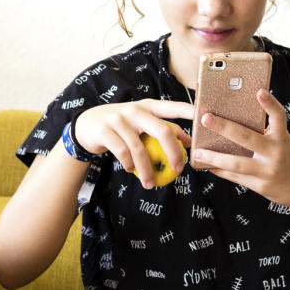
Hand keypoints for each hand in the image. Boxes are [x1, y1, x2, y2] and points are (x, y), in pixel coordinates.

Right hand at [73, 99, 193, 188]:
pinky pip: (122, 152)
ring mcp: (119, 119)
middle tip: (178, 169)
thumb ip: (162, 128)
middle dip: (173, 152)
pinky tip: (131, 171)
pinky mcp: (105, 130)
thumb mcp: (141, 122)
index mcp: (148, 106)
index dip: (189, 111)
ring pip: (140, 148)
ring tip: (150, 183)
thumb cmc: (122, 125)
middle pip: (161, 130)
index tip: (204, 118)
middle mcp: (135, 109)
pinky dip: (129, 165)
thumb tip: (187, 142)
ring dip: (147, 169)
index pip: (172, 107)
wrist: (86, 125)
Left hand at [191, 89, 289, 211]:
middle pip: (247, 137)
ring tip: (198, 152)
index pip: (279, 116)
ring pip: (236, 163)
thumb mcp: (283, 144)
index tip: (259, 91)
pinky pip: (236, 177)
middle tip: (205, 118)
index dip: (270, 103)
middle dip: (224, 127)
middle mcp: (275, 153)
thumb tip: (232, 125)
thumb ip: (265, 134)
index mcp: (282, 138)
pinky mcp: (261, 186)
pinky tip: (209, 165)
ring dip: (214, 157)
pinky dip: (221, 170)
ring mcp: (268, 171)